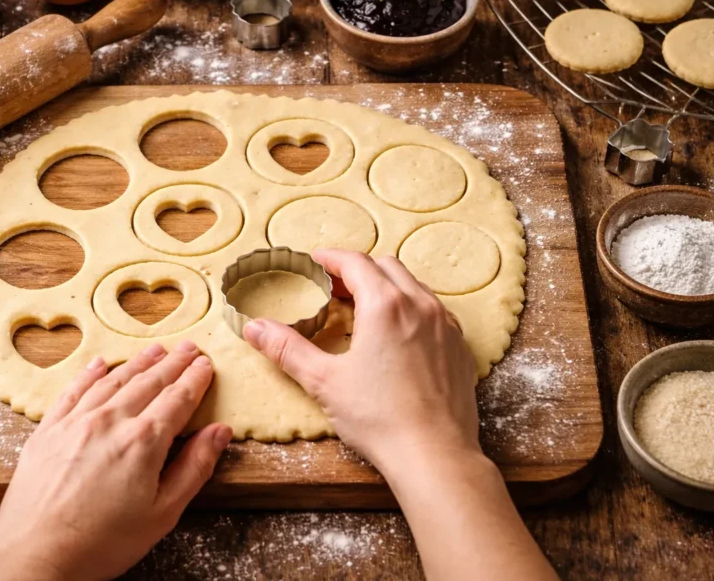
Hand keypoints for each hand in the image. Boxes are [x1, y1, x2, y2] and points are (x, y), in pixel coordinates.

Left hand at [0, 342, 231, 580]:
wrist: (35, 555)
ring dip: (138, 363)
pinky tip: (100, 364)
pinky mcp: (48, 430)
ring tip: (155, 349)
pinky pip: (74, 391)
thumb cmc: (101, 543)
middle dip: (173, 363)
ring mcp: (76, 422)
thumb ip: (194, 468)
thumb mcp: (162, 514)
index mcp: (143, 441)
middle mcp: (110, 421)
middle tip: (189, 347)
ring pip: (113, 380)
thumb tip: (219, 432)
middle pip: (149, 382)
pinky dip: (90, 374)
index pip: (177, 399)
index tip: (206, 365)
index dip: (195, 380)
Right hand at [242, 249, 478, 469]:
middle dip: (357, 270)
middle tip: (334, 288)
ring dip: (386, 286)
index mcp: (385, 305)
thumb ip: (287, 348)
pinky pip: (434, 310)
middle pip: (386, 266)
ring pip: (413, 286)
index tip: (314, 262)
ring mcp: (445, 324)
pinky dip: (411, 308)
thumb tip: (253, 327)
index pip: (355, 262)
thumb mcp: (324, 381)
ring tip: (363, 308)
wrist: (435, 456)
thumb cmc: (379, 418)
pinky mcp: (459, 346)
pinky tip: (397, 334)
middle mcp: (420, 305)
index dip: (331, 258)